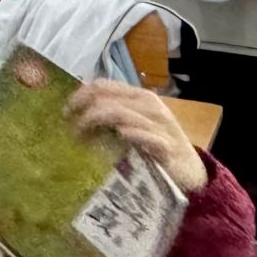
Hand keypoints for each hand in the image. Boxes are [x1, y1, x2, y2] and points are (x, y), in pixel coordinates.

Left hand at [68, 80, 206, 192]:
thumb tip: (76, 109)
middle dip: (82, 112)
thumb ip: (111, 113)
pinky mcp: (165, 146)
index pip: (102, 85)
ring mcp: (159, 124)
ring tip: (80, 138)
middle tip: (69, 128)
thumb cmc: (155, 146)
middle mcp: (149, 105)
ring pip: (117, 113)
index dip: (79, 95)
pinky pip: (140, 134)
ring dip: (93, 123)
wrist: (189, 171)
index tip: (66, 111)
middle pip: (105, 98)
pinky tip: (115, 138)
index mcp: (139, 96)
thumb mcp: (133, 124)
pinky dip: (124, 133)